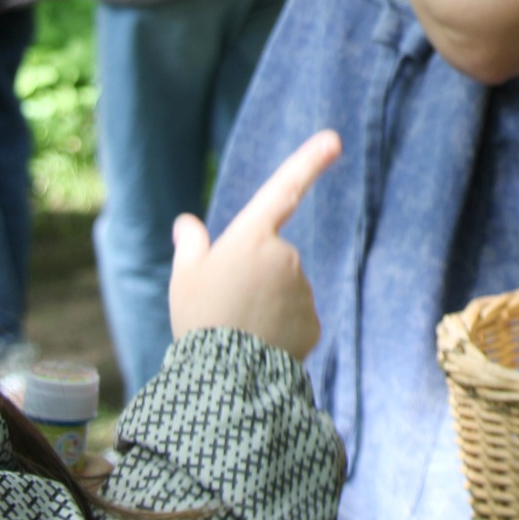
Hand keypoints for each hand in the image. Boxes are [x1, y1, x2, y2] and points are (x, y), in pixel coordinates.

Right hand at [169, 130, 340, 359]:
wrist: (225, 380)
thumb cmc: (200, 321)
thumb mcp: (185, 278)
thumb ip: (191, 246)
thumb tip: (186, 224)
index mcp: (252, 237)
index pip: (284, 189)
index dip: (309, 161)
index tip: (333, 139)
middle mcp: (285, 256)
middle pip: (273, 257)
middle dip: (255, 276)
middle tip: (226, 306)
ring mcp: (302, 289)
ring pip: (285, 289)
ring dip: (267, 304)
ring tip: (240, 330)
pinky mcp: (313, 321)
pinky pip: (295, 318)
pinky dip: (280, 329)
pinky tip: (260, 346)